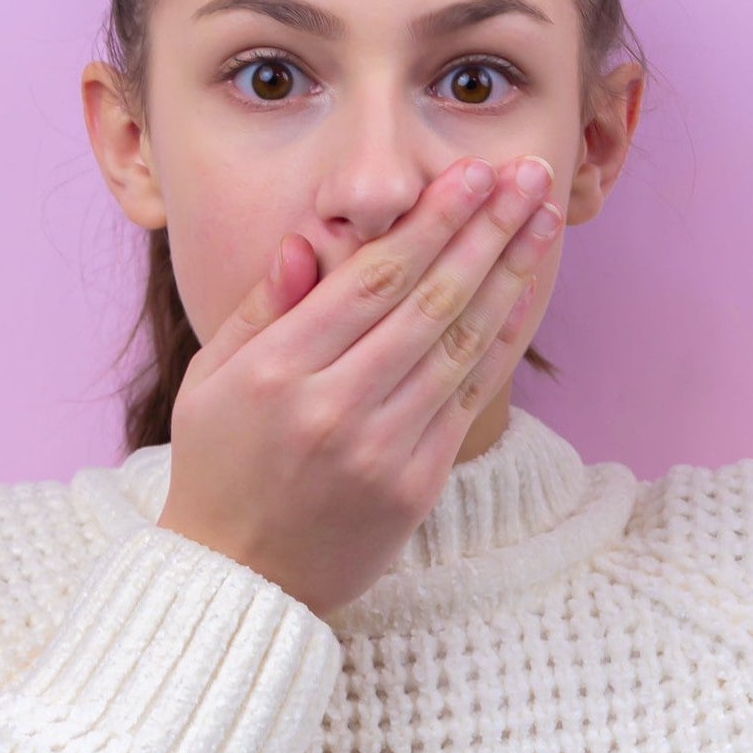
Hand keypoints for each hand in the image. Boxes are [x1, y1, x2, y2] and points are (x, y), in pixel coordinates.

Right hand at [156, 154, 561, 619]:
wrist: (242, 580)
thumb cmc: (220, 463)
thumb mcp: (210, 379)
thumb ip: (260, 308)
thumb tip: (303, 241)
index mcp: (277, 372)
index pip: (371, 279)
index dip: (430, 221)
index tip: (471, 173)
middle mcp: (334, 407)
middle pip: (429, 300)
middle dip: (485, 228)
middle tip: (525, 173)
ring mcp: (381, 449)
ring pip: (460, 342)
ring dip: (509, 270)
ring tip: (542, 215)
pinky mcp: (416, 483)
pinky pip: (470, 394)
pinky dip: (503, 338)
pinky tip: (526, 290)